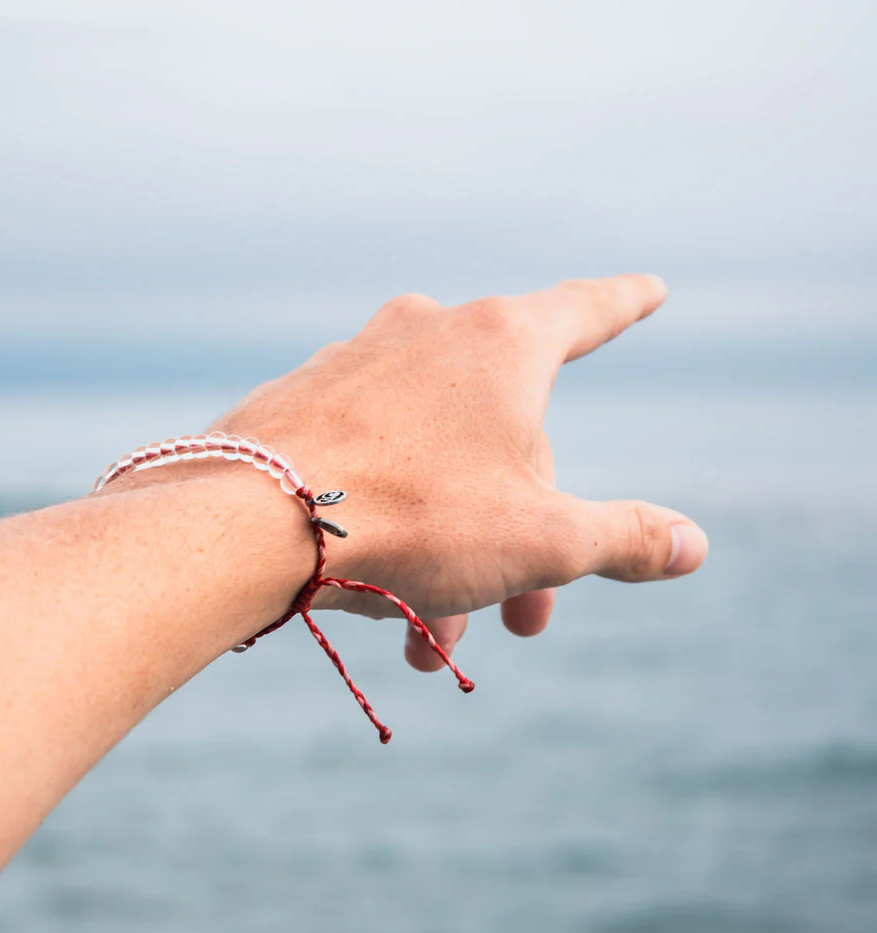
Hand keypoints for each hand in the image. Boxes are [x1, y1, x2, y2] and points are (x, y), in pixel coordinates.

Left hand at [218, 274, 707, 670]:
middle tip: (522, 622)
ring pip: (436, 465)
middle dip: (521, 536)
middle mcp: (429, 335)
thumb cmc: (409, 518)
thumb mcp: (541, 541)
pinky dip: (394, 527)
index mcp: (501, 343)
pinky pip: (374, 465)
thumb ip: (625, 537)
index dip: (627, 302)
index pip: (588, 310)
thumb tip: (694, 543)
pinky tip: (382, 598)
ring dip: (453, 554)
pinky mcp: (306, 402)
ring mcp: (359, 364)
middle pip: (506, 439)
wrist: (246, 521)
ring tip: (437, 638)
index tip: (651, 288)